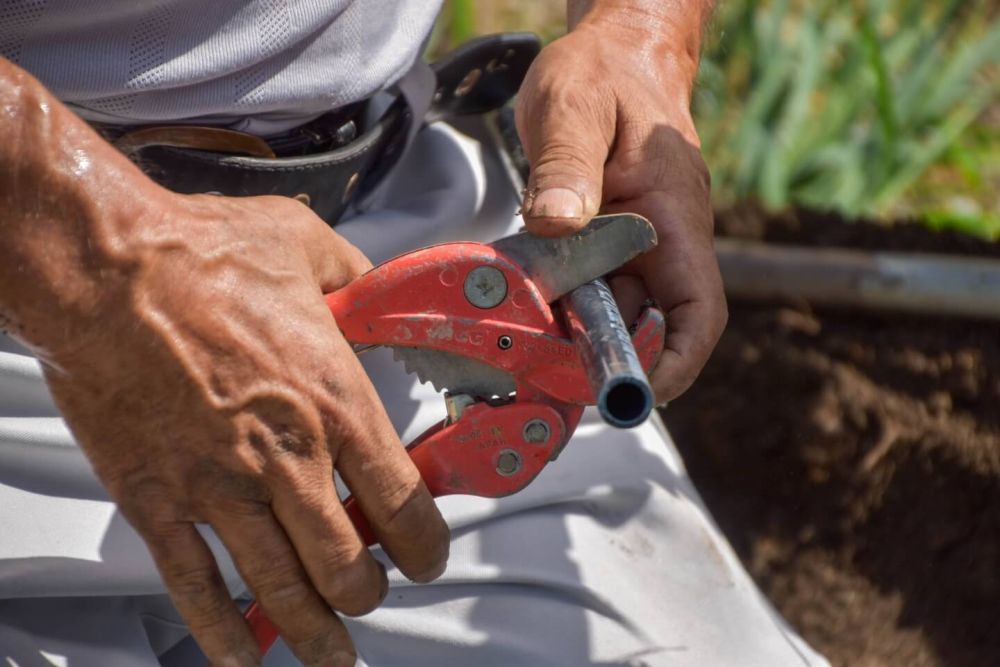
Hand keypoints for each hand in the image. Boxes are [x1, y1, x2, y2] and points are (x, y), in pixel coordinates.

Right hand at [41, 192, 448, 664]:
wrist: (106, 271)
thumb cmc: (201, 256)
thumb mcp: (307, 248)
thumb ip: (354, 278)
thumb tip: (373, 288)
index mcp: (335, 401)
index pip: (402, 502)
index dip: (425, 545)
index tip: (427, 556)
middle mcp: (287, 457)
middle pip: (347, 565)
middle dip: (368, 592)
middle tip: (371, 592)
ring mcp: (221, 487)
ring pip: (283, 589)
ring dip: (316, 632)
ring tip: (334, 653)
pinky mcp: (159, 499)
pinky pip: (196, 585)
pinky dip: (222, 631)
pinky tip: (241, 655)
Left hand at [516, 10, 726, 402]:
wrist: (613, 54)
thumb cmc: (603, 72)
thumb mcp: (576, 105)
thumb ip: (567, 162)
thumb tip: (555, 222)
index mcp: (674, 217)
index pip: (697, 309)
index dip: (677, 361)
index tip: (635, 393)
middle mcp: (660, 242)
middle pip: (644, 323)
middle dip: (601, 356)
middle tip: (541, 373)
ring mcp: (631, 245)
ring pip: (607, 310)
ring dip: (570, 332)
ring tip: (516, 343)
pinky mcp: (600, 241)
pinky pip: (583, 286)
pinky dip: (554, 304)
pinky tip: (515, 304)